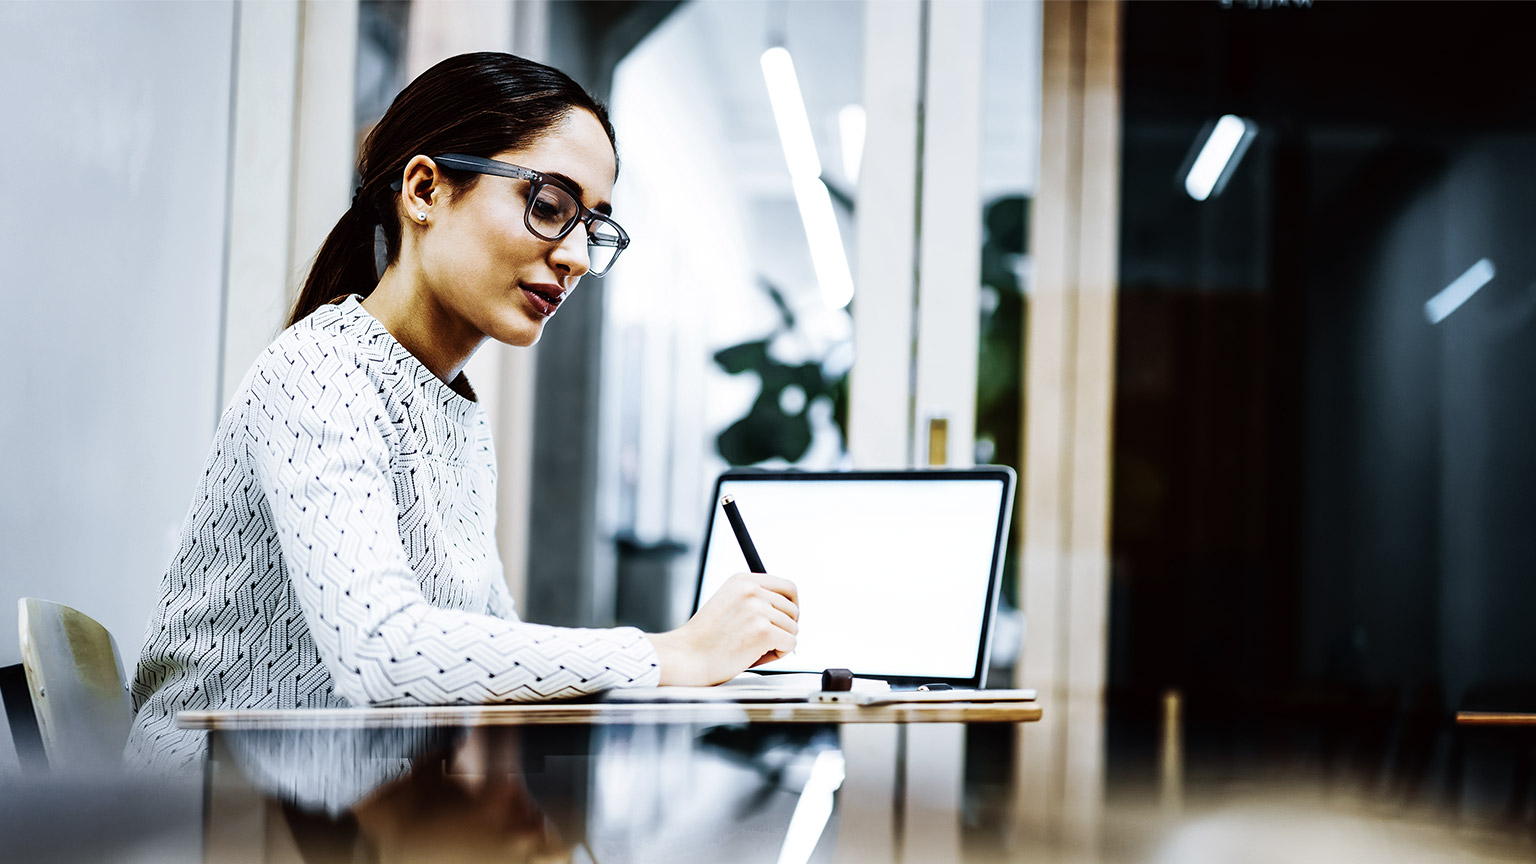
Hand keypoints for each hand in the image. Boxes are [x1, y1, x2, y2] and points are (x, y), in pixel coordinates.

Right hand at [647, 572, 798, 685]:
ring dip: (778, 643)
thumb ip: (756, 599)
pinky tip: (755, 655)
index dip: (792, 607)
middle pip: (793, 610)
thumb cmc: (706, 638)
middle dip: (782, 629)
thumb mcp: (729, 603)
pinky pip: (790, 644)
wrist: (687, 657)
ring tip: (751, 647)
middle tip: (759, 640)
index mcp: (744, 580)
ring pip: (793, 629)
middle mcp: (752, 590)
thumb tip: (791, 608)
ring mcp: (758, 610)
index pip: (788, 587)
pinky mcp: (763, 632)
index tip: (784, 621)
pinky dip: (778, 654)